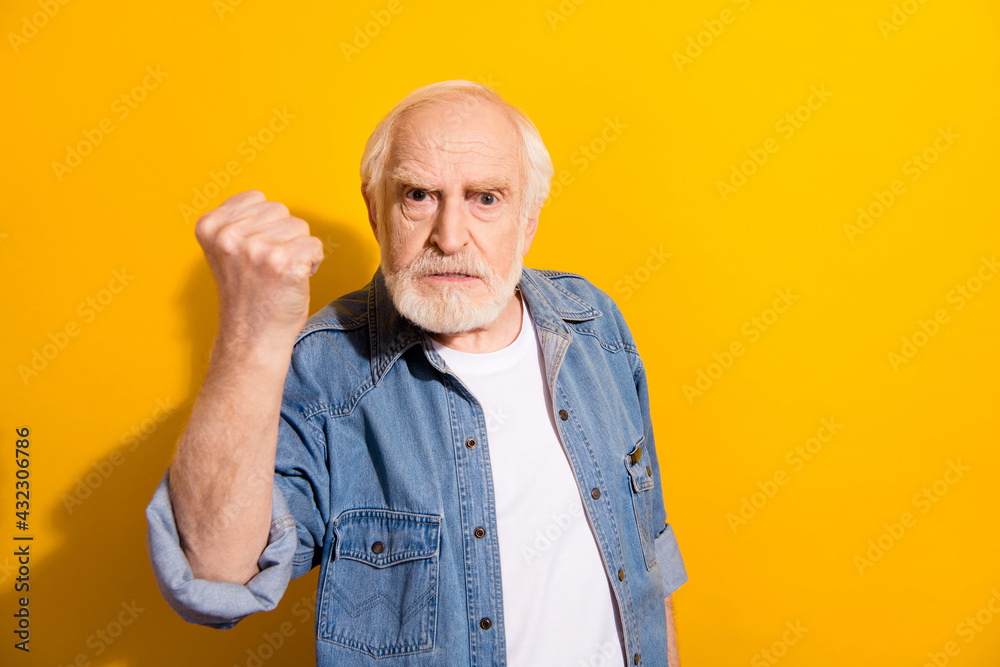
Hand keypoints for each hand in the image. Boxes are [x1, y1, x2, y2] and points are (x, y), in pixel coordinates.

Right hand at [195, 190, 324, 348]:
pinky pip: (315, 246)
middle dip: (283, 236)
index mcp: (210, 226)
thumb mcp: (227, 250)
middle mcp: (230, 235)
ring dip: (297, 250)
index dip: (264, 225)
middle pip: (280, 210)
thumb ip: (239, 222)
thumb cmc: (247, 295)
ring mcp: (257, 248)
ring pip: (300, 226)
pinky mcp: (284, 263)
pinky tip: (293, 281)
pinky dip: (312, 263)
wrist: (252, 337)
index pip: (257, 198)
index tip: (253, 253)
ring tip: (279, 275)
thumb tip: (266, 201)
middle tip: (268, 267)